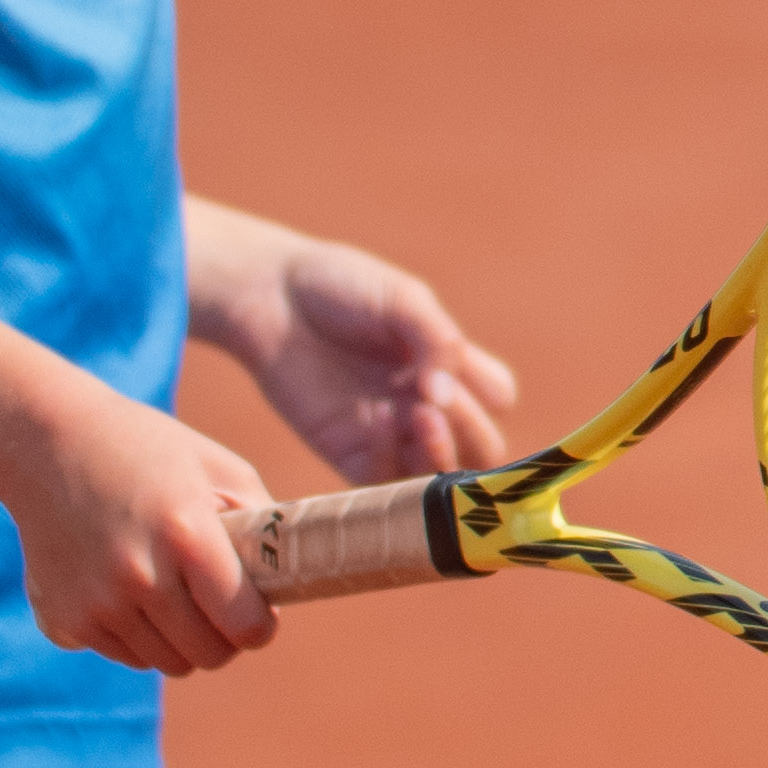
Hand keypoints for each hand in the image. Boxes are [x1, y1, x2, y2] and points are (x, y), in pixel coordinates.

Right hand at [8, 384, 283, 677]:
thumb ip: (263, 526)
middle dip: (224, 638)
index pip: (244, 626)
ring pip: (165, 663)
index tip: (260, 614)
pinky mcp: (61, 620)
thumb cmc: (147, 450)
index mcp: (186, 534)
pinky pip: (122, 653)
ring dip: (179, 638)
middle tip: (220, 608)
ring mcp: (94, 604)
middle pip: (208, 656)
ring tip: (172, 590)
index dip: (260, 625)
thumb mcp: (219, 469)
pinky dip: (134, 633)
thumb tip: (290, 581)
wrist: (46, 442)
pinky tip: (124, 585)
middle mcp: (138, 576)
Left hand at [195, 211, 518, 483]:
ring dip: (439, 454)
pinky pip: (383, 481)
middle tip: (438, 401)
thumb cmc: (339, 286)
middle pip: (480, 448)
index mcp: (446, 364)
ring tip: (416, 414)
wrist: (270, 295)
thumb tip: (445, 396)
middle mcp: (425, 404)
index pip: (497, 400)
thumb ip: (437, 340)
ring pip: (438, 475)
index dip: (487, 395)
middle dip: (471, 432)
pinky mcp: (347, 452)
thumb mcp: (402, 298)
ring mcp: (390, 433)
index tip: (459, 370)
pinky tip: (378, 420)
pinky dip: (390, 458)